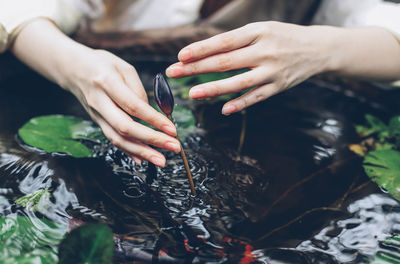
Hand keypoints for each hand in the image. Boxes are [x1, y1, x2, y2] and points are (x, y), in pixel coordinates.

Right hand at [11, 19, 180, 166]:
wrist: (72, 69)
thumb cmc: (101, 64)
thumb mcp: (123, 67)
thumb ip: (138, 90)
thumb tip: (151, 114)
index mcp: (106, 82)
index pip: (133, 106)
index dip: (154, 120)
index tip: (172, 129)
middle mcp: (99, 102)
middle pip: (125, 127)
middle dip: (152, 140)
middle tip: (174, 147)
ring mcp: (96, 115)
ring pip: (118, 139)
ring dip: (142, 152)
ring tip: (161, 160)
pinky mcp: (97, 122)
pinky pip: (113, 140)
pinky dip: (129, 152)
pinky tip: (143, 160)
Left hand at [166, 22, 334, 114]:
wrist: (318, 48)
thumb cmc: (282, 37)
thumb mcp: (261, 30)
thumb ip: (236, 41)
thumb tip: (204, 53)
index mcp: (258, 32)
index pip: (224, 42)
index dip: (201, 49)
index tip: (180, 56)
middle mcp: (265, 51)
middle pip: (226, 62)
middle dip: (197, 68)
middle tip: (174, 72)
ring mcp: (273, 70)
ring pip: (239, 82)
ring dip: (214, 89)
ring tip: (193, 94)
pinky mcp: (279, 87)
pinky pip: (257, 97)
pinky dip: (240, 104)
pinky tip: (224, 110)